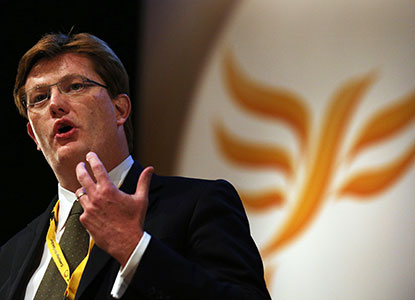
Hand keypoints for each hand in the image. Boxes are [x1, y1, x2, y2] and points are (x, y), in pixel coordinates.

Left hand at [75, 152, 153, 266]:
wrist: (126, 242)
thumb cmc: (134, 221)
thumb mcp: (141, 199)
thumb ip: (143, 182)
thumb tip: (150, 169)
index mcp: (109, 190)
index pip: (97, 169)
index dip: (92, 159)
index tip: (90, 155)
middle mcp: (96, 197)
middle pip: (82, 177)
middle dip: (80, 169)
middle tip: (80, 166)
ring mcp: (89, 209)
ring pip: (80, 194)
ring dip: (82, 190)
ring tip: (85, 189)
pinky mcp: (85, 220)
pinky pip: (82, 210)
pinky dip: (86, 208)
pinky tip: (92, 210)